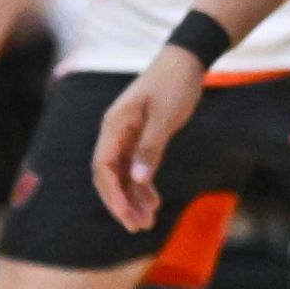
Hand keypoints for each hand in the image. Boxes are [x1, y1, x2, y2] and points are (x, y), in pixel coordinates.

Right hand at [93, 46, 204, 230]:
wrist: (186, 61)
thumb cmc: (174, 84)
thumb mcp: (165, 117)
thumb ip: (150, 148)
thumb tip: (136, 180)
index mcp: (114, 125)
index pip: (102, 167)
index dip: (111, 194)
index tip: (125, 215)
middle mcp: (115, 133)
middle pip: (109, 176)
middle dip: (121, 203)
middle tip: (138, 227)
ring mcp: (127, 136)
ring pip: (122, 175)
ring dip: (133, 199)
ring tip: (148, 222)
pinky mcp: (140, 138)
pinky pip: (136, 168)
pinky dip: (143, 186)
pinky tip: (154, 203)